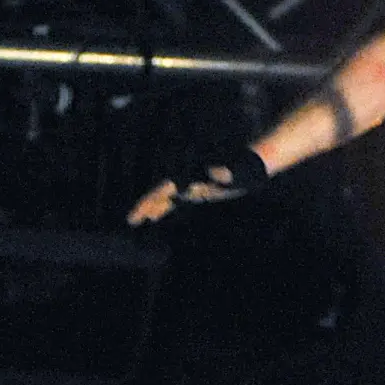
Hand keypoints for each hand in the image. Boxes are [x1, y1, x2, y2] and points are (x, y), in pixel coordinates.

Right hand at [127, 150, 266, 224]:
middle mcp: (189, 179)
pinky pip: (176, 201)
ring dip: (152, 208)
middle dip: (146, 206)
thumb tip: (213, 171)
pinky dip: (165, 208)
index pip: (166, 190)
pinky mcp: (199, 190)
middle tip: (131, 220)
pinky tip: (157, 216)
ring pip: (167, 197)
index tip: (140, 211)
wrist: (253, 164)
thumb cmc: (246, 169)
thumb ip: (224, 173)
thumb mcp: (237, 172)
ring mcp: (192, 184)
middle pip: (162, 193)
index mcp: (193, 177)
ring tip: (138, 220)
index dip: (151, 200)